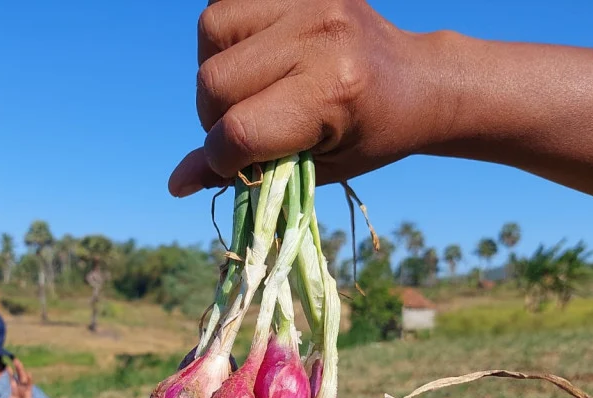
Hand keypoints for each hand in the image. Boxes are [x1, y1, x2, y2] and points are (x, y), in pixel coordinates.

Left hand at [0, 359, 35, 397]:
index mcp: (16, 390)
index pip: (13, 379)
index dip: (10, 372)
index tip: (7, 366)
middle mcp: (21, 388)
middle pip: (19, 375)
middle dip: (17, 367)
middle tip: (14, 359)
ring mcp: (25, 389)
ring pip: (23, 377)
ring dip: (21, 370)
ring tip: (18, 362)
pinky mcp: (29, 393)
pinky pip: (29, 385)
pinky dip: (29, 380)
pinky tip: (28, 374)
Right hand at [169, 0, 440, 195]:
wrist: (416, 81)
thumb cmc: (366, 136)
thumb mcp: (316, 168)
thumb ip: (246, 173)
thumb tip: (176, 184)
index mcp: (332, 92)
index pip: (238, 131)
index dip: (222, 158)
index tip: (236, 164)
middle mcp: (320, 37)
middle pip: (213, 82)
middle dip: (216, 116)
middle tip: (248, 125)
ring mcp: (310, 0)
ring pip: (211, 32)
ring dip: (217, 68)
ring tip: (250, 86)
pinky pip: (226, 0)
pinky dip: (228, 34)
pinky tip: (255, 54)